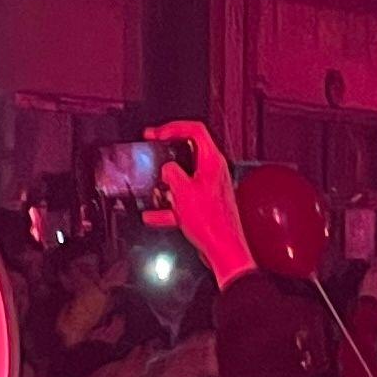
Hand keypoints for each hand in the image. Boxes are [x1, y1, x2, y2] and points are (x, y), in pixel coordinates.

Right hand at [143, 123, 254, 286]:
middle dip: (168, 154)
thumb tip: (168, 169)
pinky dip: (169, 206)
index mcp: (212, 161)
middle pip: (189, 152)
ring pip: (185, 177)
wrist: (223, 249)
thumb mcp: (182, 191)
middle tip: (153, 150)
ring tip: (153, 188)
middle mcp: (214, 171)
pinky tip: (154, 215)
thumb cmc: (211, 221)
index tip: (156, 134)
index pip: (195, 130)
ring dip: (167, 183)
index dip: (173, 127)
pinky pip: (184, 200)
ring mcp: (211, 188)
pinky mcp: (206, 205)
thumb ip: (171, 173)